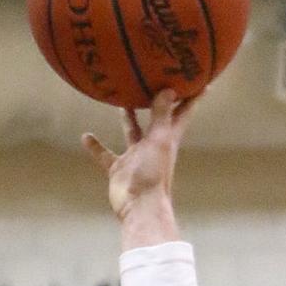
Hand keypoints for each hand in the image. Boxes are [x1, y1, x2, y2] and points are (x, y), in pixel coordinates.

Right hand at [83, 88, 194, 225]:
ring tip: (120, 97)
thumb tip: (169, 89)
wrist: (139, 206)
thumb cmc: (154, 173)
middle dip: (157, 101)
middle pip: (157, 118)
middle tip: (153, 80)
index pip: (183, 112)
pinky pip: (105, 154)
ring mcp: (136, 157)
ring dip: (127, 117)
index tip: (199, 80)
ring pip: (132, 131)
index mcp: (168, 137)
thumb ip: (161, 115)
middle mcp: (153, 144)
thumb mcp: (160, 139)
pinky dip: (96, 146)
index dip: (192, 97)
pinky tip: (85, 136)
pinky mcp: (119, 168)